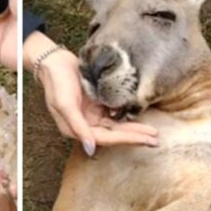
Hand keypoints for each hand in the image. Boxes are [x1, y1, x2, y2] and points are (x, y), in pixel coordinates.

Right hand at [26, 32, 158, 153]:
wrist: (54, 62)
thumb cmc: (57, 82)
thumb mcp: (65, 105)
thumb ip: (78, 127)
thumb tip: (90, 149)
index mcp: (76, 129)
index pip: (106, 139)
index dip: (127, 139)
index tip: (146, 139)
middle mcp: (86, 125)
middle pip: (114, 135)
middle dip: (135, 137)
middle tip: (156, 140)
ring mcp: (92, 114)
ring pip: (117, 126)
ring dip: (134, 130)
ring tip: (153, 133)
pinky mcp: (97, 104)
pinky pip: (115, 114)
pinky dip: (128, 118)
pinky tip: (141, 119)